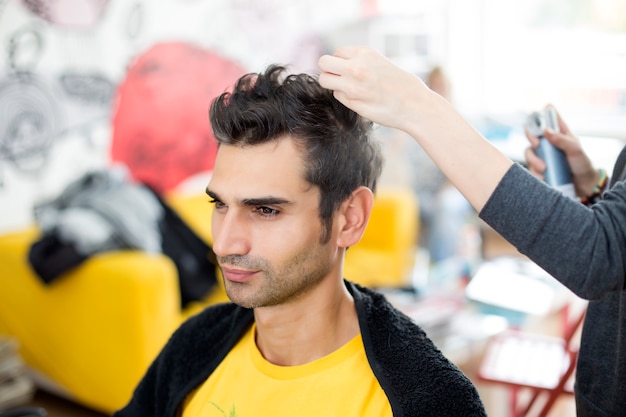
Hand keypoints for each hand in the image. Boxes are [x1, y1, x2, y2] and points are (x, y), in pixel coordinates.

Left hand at [318, 46, 440, 133]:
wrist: (414, 105)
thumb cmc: (400, 84)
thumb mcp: (379, 62)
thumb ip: (359, 61)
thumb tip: (339, 64)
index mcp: (364, 53)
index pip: (336, 52)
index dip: (340, 61)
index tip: (347, 69)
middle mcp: (356, 67)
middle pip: (323, 63)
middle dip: (328, 70)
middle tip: (338, 78)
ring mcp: (352, 86)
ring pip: (325, 81)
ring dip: (332, 84)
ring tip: (348, 89)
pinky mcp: (352, 103)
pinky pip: (337, 96)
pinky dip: (344, 97)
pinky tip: (360, 99)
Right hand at [524, 105, 598, 197]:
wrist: (582, 184)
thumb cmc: (582, 163)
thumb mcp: (575, 149)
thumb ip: (562, 139)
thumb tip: (546, 130)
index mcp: (559, 131)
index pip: (547, 116)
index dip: (540, 116)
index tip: (540, 124)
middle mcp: (548, 141)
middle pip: (532, 132)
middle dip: (531, 137)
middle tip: (536, 145)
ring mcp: (542, 154)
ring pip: (528, 151)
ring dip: (533, 160)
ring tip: (544, 168)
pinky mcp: (538, 167)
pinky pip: (530, 167)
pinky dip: (535, 171)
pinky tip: (543, 176)